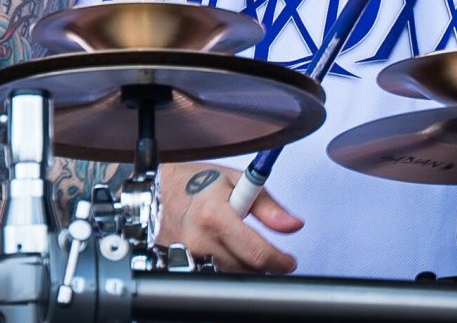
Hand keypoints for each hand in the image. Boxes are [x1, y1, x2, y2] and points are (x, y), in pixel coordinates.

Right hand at [157, 162, 302, 273]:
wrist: (163, 188)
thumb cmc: (200, 181)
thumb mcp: (239, 181)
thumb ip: (269, 206)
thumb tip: (293, 225)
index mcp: (215, 214)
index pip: (254, 251)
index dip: (278, 260)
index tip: (288, 261)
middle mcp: (199, 238)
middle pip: (244, 268)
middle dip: (265, 264)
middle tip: (275, 256)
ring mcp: (188, 254)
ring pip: (230, 273)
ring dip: (246, 265)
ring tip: (246, 243)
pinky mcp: (181, 263)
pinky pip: (214, 272)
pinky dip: (226, 264)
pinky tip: (228, 249)